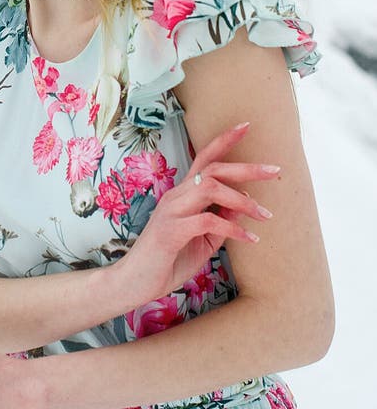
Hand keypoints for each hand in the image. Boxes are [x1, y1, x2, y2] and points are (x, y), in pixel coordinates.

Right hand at [111, 121, 279, 306]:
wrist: (134, 283)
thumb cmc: (169, 260)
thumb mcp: (204, 239)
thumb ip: (222, 220)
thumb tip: (246, 203)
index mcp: (182, 194)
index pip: (204, 158)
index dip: (224, 140)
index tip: (246, 126)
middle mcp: (176, 195)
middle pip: (212, 169)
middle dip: (246, 167)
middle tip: (275, 170)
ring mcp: (171, 211)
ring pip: (210, 187)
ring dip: (242, 199)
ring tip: (265, 215)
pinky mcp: (171, 231)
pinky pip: (207, 220)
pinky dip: (232, 227)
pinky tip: (250, 238)